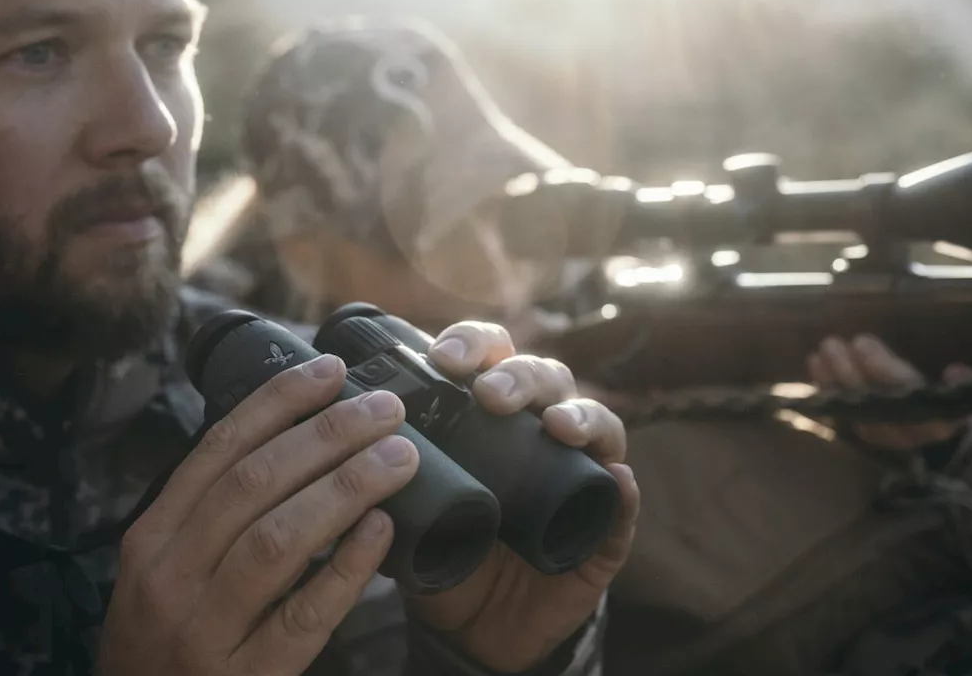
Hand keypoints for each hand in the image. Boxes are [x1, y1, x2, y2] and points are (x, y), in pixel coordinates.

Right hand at [100, 355, 418, 675]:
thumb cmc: (165, 643)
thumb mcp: (165, 571)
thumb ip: (212, 516)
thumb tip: (295, 441)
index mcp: (152, 538)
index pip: (219, 450)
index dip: (279, 403)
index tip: (332, 370)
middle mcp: (169, 577)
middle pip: (255, 484)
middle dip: (327, 435)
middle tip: (386, 409)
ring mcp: (204, 631)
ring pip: (278, 539)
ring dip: (346, 487)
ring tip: (399, 457)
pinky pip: (305, 615)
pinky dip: (347, 567)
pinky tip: (384, 531)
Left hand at [409, 322, 641, 672]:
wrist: (479, 626)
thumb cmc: (448, 551)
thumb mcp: (411, 514)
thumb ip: (386, 485)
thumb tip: (347, 455)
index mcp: (493, 415)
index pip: (490, 359)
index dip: (472, 345)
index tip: (442, 358)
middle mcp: (541, 431)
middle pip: (545, 379)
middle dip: (520, 377)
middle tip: (491, 395)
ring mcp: (581, 474)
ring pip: (597, 424)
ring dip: (580, 416)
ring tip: (557, 426)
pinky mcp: (606, 527)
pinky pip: (623, 504)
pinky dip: (624, 489)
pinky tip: (617, 478)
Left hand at [808, 334, 971, 450]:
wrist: (941, 441)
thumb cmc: (950, 405)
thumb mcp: (964, 396)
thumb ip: (966, 385)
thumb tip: (957, 373)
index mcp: (936, 422)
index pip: (905, 393)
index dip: (882, 368)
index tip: (862, 341)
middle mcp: (904, 434)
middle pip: (871, 402)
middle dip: (849, 371)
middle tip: (833, 342)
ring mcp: (880, 437)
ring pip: (852, 410)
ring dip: (832, 380)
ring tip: (820, 351)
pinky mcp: (862, 435)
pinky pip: (839, 416)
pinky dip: (825, 392)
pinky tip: (815, 367)